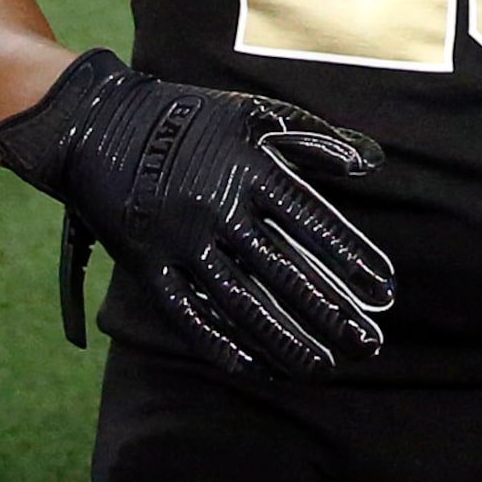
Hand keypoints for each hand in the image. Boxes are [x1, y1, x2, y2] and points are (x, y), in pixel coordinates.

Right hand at [0, 49, 394, 377]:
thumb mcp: (253, 113)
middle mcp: (216, 209)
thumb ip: (313, 139)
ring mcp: (180, 241)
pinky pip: (191, 316)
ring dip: (285, 340)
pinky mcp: (149, 266)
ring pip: (241, 303)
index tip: (384, 291)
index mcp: (247, 169)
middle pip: (283, 272)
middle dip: (330, 313)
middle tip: (368, 345)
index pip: (311, 221)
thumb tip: (372, 163)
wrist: (96, 122)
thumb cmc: (188, 117)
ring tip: (323, 368)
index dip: (350, 258)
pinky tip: (260, 368)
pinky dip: (225, 346)